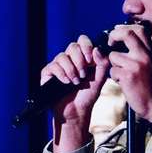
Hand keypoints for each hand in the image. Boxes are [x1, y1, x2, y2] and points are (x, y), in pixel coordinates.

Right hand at [41, 36, 110, 152]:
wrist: (76, 111)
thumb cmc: (87, 96)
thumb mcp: (100, 79)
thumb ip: (103, 63)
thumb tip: (97, 49)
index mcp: (82, 57)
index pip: (83, 40)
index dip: (86, 47)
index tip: (90, 60)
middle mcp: (70, 59)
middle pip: (72, 46)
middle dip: (80, 60)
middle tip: (84, 74)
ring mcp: (58, 65)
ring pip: (62, 56)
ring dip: (71, 69)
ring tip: (76, 82)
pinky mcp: (48, 73)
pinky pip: (53, 66)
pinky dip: (62, 74)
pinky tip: (66, 82)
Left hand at [107, 24, 151, 120]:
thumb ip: (141, 54)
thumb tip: (124, 42)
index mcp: (151, 52)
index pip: (139, 30)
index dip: (125, 29)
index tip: (118, 36)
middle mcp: (145, 55)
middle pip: (125, 34)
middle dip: (113, 36)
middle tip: (109, 44)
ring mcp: (136, 65)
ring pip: (113, 56)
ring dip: (114, 66)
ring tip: (122, 75)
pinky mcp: (128, 76)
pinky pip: (112, 71)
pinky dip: (115, 78)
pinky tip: (124, 84)